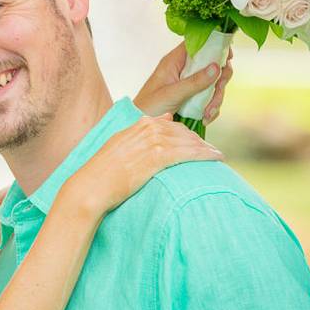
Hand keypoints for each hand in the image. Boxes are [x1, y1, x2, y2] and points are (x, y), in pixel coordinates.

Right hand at [62, 114, 224, 218]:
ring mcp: (152, 141)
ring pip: (188, 140)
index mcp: (137, 125)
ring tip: (216, 155)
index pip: (169, 124)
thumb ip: (138, 135)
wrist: (92, 186)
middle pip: (182, 131)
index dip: (184, 134)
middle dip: (198, 140)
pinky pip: (189, 152)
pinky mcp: (158, 156)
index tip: (194, 142)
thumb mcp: (118, 146)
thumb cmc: (102, 172)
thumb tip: (160, 123)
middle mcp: (146, 128)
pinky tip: (216, 157)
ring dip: (205, 147)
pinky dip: (206, 154)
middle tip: (210, 150)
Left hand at [134, 42, 233, 124]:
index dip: (215, 45)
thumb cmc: (148, 107)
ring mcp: (190, 84)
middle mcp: (184, 70)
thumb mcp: (171, 94)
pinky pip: (211, 98)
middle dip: (219, 81)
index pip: (198, 44)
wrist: (140, 124)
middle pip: (213, 65)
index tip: (227, 56)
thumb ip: (194, 81)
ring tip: (206, 113)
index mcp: (174, 62)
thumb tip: (216, 66)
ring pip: (214, 84)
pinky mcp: (193, 97)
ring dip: (215, 99)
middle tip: (216, 93)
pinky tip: (204, 118)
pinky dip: (211, 108)